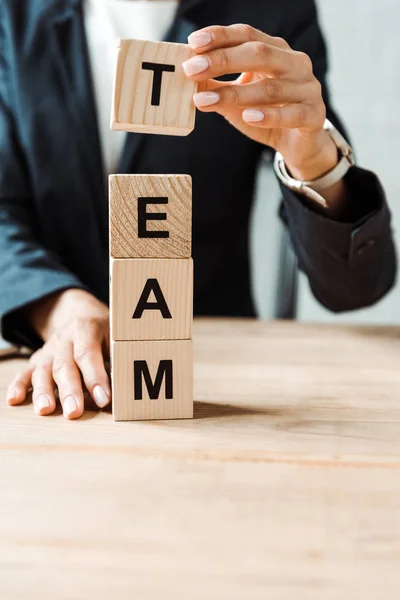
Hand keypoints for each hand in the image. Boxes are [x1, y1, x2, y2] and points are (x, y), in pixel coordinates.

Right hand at [6, 289, 110, 418]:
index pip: (88, 354)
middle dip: (69, 390)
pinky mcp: (37, 359)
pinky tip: (14, 400)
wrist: (81, 315)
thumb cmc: (106, 332)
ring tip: (46, 410)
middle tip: (74, 412)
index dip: (95, 377)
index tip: (104, 400)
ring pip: (43, 370)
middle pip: (64, 365)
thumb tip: (128, 389)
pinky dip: (18, 386)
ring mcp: (49, 349)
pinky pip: (25, 372)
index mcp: (86, 328)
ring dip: (44, 391)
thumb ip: (119, 358)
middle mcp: (64, 338)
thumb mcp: (117, 336)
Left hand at [184, 24, 338, 183]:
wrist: (299, 144)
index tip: (193, 43)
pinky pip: (292, 114)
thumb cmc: (266, 114)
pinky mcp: (314, 115)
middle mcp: (295, 63)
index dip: (220, 36)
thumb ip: (215, 86)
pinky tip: (248, 117)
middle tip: (192, 70)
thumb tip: (186, 77)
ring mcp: (307, 88)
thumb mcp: (236, 99)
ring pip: (271, 88)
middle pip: (259, 54)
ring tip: (206, 101)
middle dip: (223, 60)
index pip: (247, 35)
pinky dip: (269, 116)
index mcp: (276, 51)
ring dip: (235, 94)